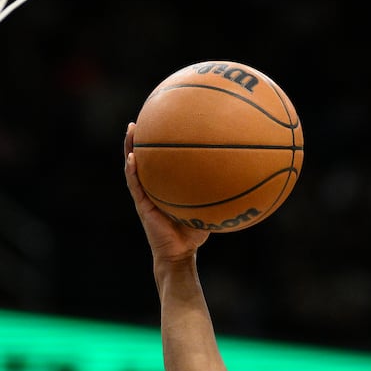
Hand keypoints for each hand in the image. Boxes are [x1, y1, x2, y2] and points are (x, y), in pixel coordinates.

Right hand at [124, 123, 208, 262]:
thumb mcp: (208, 208)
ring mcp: (145, 195)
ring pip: (134, 166)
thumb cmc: (194, 233)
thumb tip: (239, 175)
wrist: (179, 254)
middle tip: (145, 117)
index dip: (160, 142)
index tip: (163, 120)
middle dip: (143, 137)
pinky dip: (132, 170)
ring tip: (132, 129)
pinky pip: (134, 184)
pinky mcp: (142, 204)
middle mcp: (153, 187)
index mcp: (165, 185)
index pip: (161, 160)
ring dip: (131, 147)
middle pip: (145, 157)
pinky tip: (132, 157)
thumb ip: (217, 192)